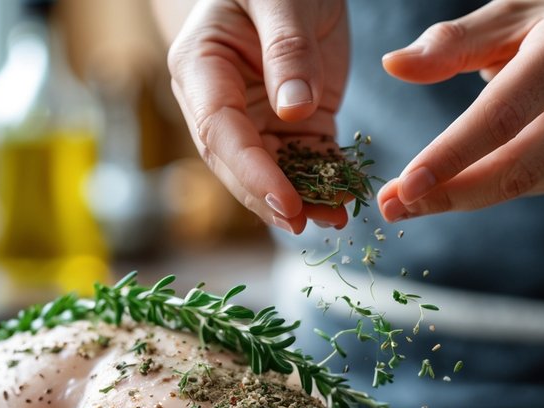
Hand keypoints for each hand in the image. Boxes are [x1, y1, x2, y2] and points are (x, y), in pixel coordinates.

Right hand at [165, 0, 350, 232]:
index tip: (285, 202)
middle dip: (271, 198)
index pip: (221, 132)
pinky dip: (322, 184)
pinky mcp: (290, 123)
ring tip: (333, 220)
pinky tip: (343, 202)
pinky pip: (304, 161)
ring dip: (300, 199)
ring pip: (270, 171)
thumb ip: (287, 50)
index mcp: (200, 67)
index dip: (252, 172)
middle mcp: (219, 100)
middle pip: (239, 163)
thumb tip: (293, 110)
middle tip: (306, 223)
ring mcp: (254, 116)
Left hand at [377, 1, 543, 221]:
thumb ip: (453, 41)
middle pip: (512, 166)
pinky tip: (452, 183)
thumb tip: (395, 65)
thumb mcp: (512, 15)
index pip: (502, 115)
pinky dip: (480, 190)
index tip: (406, 180)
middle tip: (391, 205)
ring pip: (514, 187)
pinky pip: (522, 188)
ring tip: (401, 204)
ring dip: (454, 200)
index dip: (453, 153)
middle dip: (448, 192)